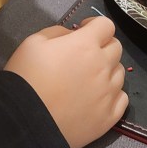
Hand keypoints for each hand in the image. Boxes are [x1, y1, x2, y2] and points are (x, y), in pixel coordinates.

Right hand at [3, 16, 127, 147]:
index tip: (83, 31)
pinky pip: (122, 99)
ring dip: (107, 71)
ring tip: (88, 80)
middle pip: (116, 48)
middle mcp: (103, 66)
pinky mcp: (109, 118)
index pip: (106, 25)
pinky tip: (97, 98)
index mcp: (86, 44)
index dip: (94, 25)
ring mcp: (109, 93)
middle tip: (84, 56)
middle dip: (102, 46)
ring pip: (120, 73)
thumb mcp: (34, 42)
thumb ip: (58, 32)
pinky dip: (113, 95)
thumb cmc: (26, 77)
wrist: (25, 122)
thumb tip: (74, 36)